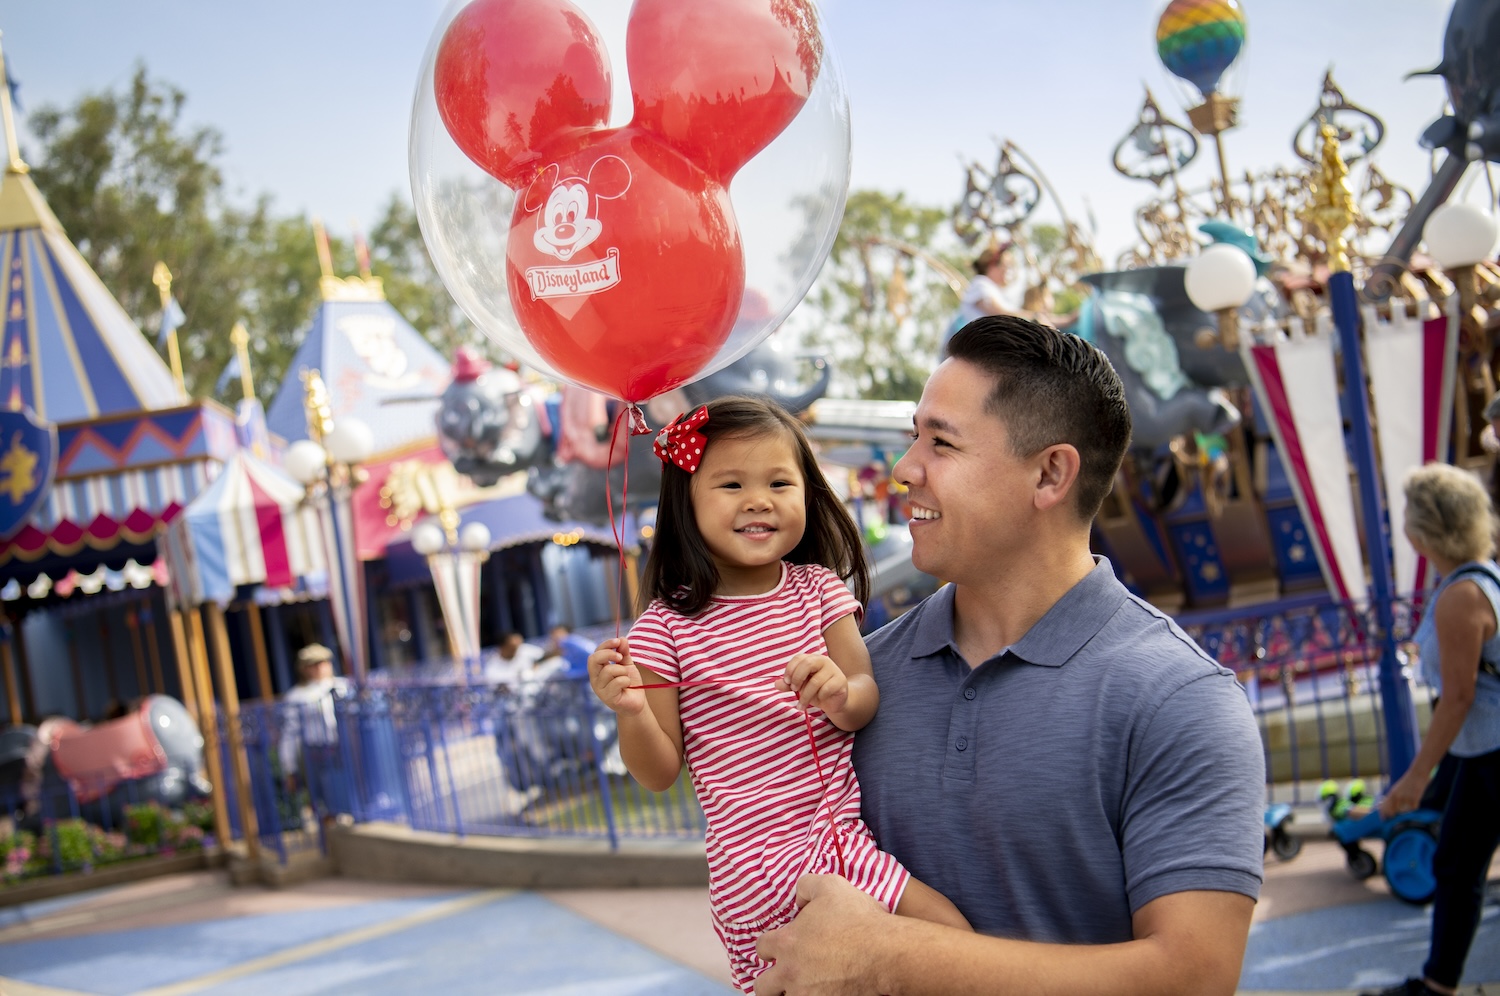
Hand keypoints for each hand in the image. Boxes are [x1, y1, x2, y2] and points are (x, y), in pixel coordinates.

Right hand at [588, 637, 647, 716]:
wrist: (636, 702)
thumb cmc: (629, 683)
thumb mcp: (627, 664)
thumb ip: (624, 652)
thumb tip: (621, 639)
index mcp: (598, 670)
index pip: (595, 653)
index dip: (606, 645)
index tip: (618, 641)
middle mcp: (595, 679)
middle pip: (593, 659)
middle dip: (609, 654)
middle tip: (621, 657)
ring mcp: (600, 689)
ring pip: (608, 670)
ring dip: (622, 671)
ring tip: (626, 677)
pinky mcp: (608, 698)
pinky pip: (617, 682)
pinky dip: (626, 680)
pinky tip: (628, 686)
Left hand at [754, 874, 887, 994]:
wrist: (885, 952)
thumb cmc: (858, 919)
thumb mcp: (830, 885)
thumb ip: (806, 886)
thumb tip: (799, 900)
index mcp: (786, 942)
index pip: (761, 948)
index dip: (769, 947)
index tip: (778, 950)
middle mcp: (789, 973)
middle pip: (763, 987)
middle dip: (769, 983)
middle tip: (782, 979)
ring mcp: (805, 995)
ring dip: (788, 994)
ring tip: (800, 989)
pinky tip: (821, 993)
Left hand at [776, 654, 847, 713]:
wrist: (834, 702)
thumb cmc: (815, 692)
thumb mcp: (800, 687)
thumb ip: (788, 685)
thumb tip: (776, 683)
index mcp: (812, 659)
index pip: (799, 658)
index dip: (790, 669)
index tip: (787, 682)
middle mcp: (823, 661)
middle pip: (808, 664)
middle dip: (797, 678)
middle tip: (794, 690)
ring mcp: (833, 670)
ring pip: (816, 681)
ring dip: (806, 696)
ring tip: (801, 705)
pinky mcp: (840, 681)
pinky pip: (826, 689)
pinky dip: (819, 697)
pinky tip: (820, 700)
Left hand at [1378, 767, 1428, 818]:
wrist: (1417, 774)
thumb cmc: (1407, 782)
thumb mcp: (1396, 789)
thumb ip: (1392, 798)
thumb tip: (1386, 808)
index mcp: (1391, 794)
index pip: (1383, 808)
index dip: (1383, 816)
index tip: (1385, 821)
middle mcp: (1396, 797)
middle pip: (1392, 813)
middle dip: (1394, 818)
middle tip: (1397, 820)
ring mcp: (1405, 798)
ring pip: (1403, 813)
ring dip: (1405, 813)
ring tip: (1408, 810)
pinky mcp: (1415, 799)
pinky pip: (1413, 809)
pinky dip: (1414, 809)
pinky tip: (1415, 804)